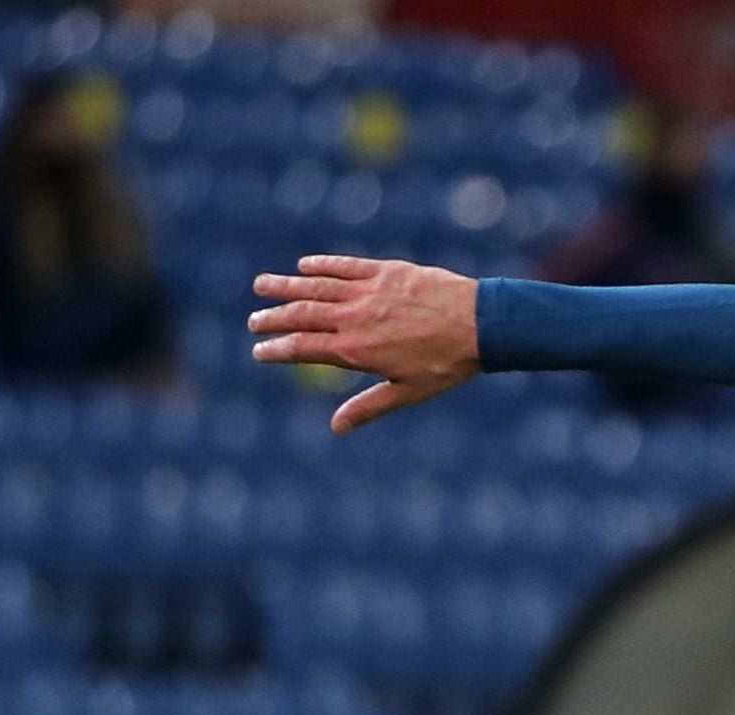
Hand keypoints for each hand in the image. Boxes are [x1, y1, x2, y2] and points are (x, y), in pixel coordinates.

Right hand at [248, 256, 480, 432]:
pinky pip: (344, 265)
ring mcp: (368, 291)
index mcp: (356, 350)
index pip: (303, 348)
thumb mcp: (407, 393)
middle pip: (301, 315)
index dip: (277, 349)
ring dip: (285, 286)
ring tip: (261, 285)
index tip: (259, 351)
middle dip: (273, 318)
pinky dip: (321, 265)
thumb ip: (368, 407)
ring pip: (315, 286)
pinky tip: (304, 265)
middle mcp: (354, 318)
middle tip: (254, 321)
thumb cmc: (447, 365)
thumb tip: (336, 429)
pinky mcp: (385, 271)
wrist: (480, 324)